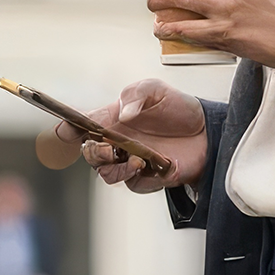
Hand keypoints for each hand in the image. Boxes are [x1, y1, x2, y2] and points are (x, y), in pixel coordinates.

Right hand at [52, 79, 207, 193]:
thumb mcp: (156, 90)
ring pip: (107, 174)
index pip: (79, 126)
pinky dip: (142, 176)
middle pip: (89, 154)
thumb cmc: (177, 109)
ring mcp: (129, 162)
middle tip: (107, 147)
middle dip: (93, 153)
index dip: (68, 129)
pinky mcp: (146, 178)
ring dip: (117, 168)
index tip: (67, 130)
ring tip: (136, 160)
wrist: (206, 130)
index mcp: (110, 120)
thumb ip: (136, 95)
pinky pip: (134, 184)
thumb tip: (124, 113)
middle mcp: (115, 143)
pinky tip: (156, 165)